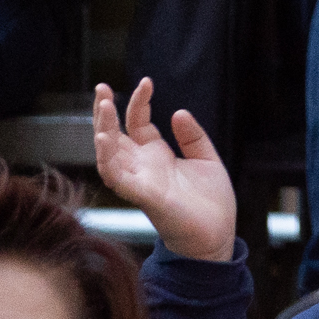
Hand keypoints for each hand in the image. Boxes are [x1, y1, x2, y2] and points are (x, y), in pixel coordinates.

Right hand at [91, 78, 236, 262]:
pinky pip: (117, 177)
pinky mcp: (144, 196)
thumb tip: (178, 112)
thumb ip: (193, 136)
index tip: (147, 82)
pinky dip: (108, 159)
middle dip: (104, 112)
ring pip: (109, 154)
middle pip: (114, 135)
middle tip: (101, 87)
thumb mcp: (207, 159)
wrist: (217, 236)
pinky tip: (105, 139)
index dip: (138, 102)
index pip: (137, 122)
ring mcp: (140, 181)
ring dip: (102, 130)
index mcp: (157, 155)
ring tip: (102, 106)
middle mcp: (143, 166)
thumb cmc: (210, 203)